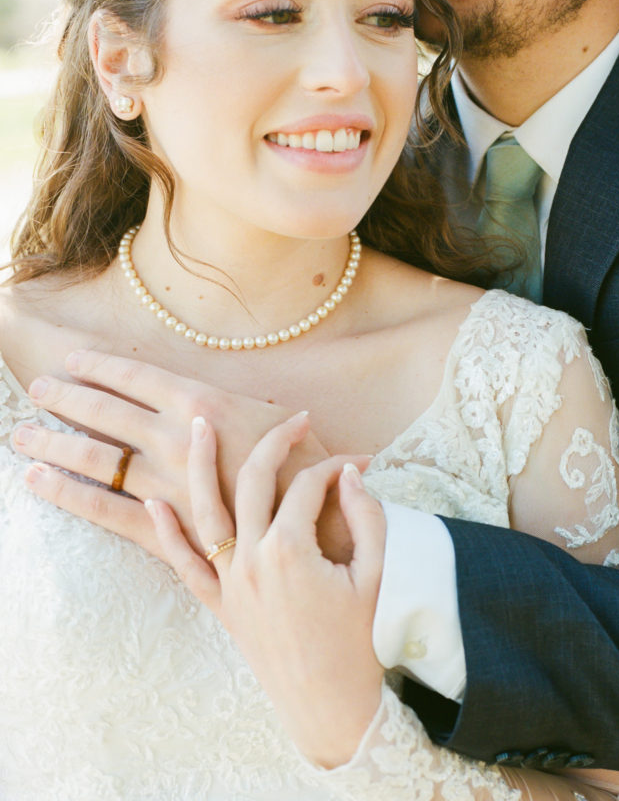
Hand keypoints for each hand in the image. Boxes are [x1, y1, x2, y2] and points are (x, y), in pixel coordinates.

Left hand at [18, 350, 331, 555]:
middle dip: (66, 398)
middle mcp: (175, 439)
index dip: (100, 366)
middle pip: (105, 412)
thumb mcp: (279, 422)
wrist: (316, 531)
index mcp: (202, 405)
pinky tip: (40, 482)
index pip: (137, 377)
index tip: (72, 360)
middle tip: (37, 390)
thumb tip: (223, 400)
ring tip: (22, 435)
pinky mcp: (163, 527)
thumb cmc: (305, 470)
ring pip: (95, 458)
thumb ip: (242, 407)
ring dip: (54, 443)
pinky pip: (104, 509)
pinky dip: (68, 495)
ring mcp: (164, 484)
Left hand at [148, 412, 386, 767]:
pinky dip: (167, 532)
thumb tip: (350, 475)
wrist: (330, 705)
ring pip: (205, 511)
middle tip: (296, 420)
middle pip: (254, 481)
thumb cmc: (359, 641)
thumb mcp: (376, 575)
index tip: (362, 461)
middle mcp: (252, 559)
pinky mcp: (221, 605)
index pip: (309, 486)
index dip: (339, 467)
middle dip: (275, 442)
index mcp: (291, 550)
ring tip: (198, 425)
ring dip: (200, 464)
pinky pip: (184, 564)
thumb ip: (366, 516)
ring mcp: (230, 582)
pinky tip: (153, 502)